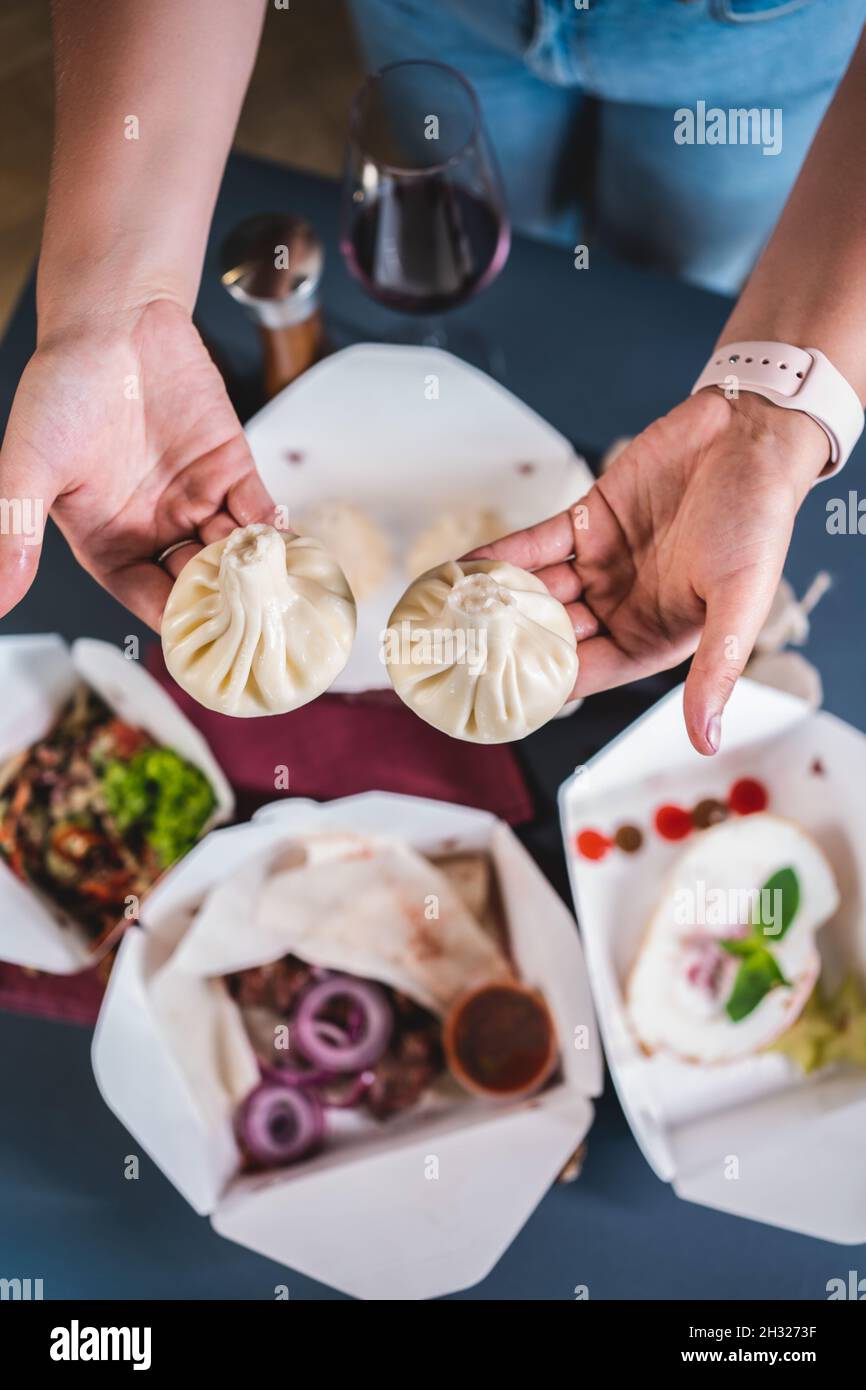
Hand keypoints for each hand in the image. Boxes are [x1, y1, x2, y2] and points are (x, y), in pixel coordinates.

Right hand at [0, 298, 273, 628]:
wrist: (111, 319)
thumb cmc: (62, 389)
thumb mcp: (30, 467)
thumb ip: (15, 534)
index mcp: (108, 539)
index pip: (145, 596)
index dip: (171, 619)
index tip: (199, 644)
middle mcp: (155, 527)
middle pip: (197, 580)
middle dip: (222, 601)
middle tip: (251, 622)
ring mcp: (196, 498)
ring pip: (232, 551)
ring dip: (255, 573)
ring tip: (278, 596)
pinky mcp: (230, 467)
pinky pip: (258, 510)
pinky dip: (275, 532)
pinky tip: (288, 552)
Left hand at [470, 389, 828, 753]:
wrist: (751, 435)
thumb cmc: (759, 520)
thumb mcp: (740, 601)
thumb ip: (716, 670)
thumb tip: (706, 741)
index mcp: (656, 636)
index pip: (587, 672)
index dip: (544, 684)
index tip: (498, 697)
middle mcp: (623, 606)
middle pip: (553, 635)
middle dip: (507, 645)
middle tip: (456, 657)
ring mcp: (602, 564)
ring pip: (538, 590)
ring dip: (497, 601)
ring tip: (449, 615)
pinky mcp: (588, 521)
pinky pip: (535, 546)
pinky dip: (502, 556)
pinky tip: (466, 569)